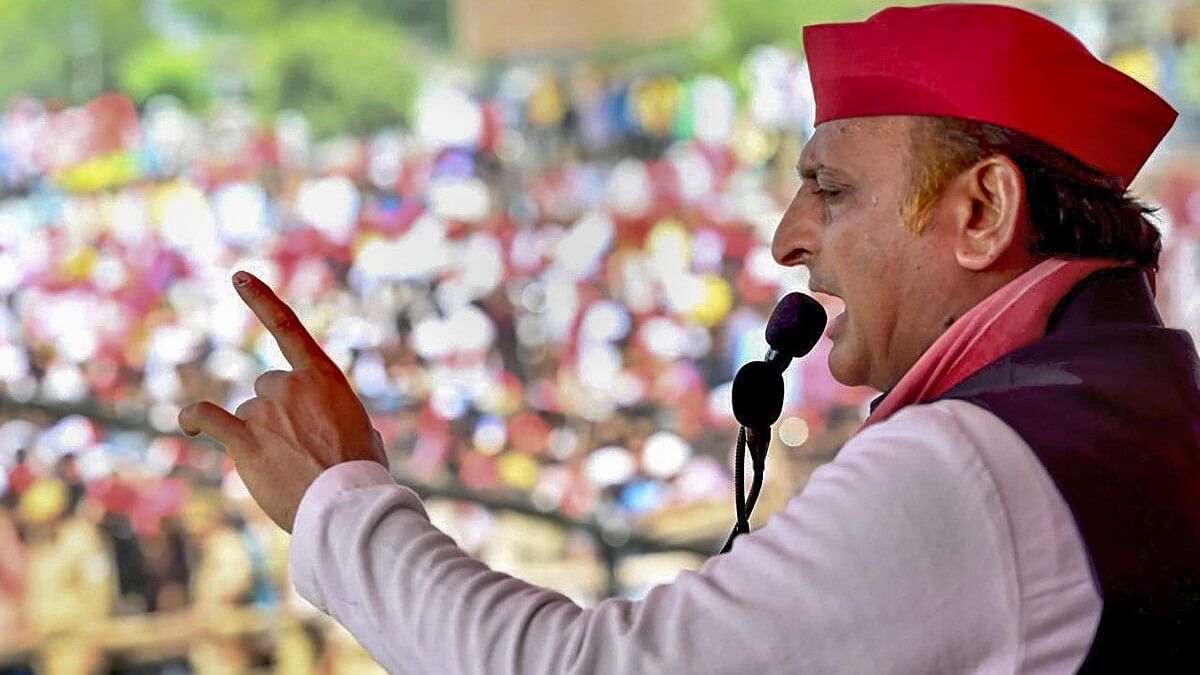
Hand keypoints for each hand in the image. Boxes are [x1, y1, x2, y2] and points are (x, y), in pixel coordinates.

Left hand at [178, 271, 387, 532]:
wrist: (347, 502)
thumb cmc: (361, 472)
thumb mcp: (361, 430)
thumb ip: (335, 415)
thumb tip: (320, 428)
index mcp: (324, 377)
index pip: (287, 327)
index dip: (260, 299)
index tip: (238, 276)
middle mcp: (291, 384)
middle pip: (267, 388)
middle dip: (278, 414)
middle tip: (300, 448)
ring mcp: (266, 410)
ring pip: (249, 414)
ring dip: (261, 436)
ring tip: (287, 466)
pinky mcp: (244, 439)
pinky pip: (209, 418)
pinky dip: (195, 419)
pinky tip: (190, 423)